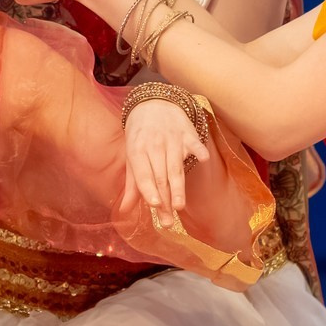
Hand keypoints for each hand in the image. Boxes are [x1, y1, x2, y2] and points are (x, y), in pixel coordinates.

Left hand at [120, 97, 205, 220]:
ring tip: (180, 206)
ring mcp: (171, 138)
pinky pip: (193, 142)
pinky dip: (198, 150)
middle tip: (167, 222)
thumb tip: (124, 211)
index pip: (143, 174)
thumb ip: (132, 185)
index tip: (155, 205)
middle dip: (165, 200)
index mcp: (136, 151)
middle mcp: (154, 144)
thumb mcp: (132, 157)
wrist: (154, 103)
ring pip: (175, 166)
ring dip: (178, 187)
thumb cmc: (140, 136)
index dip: (148, 189)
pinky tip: (202, 159)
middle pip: (160, 176)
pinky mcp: (187, 133)